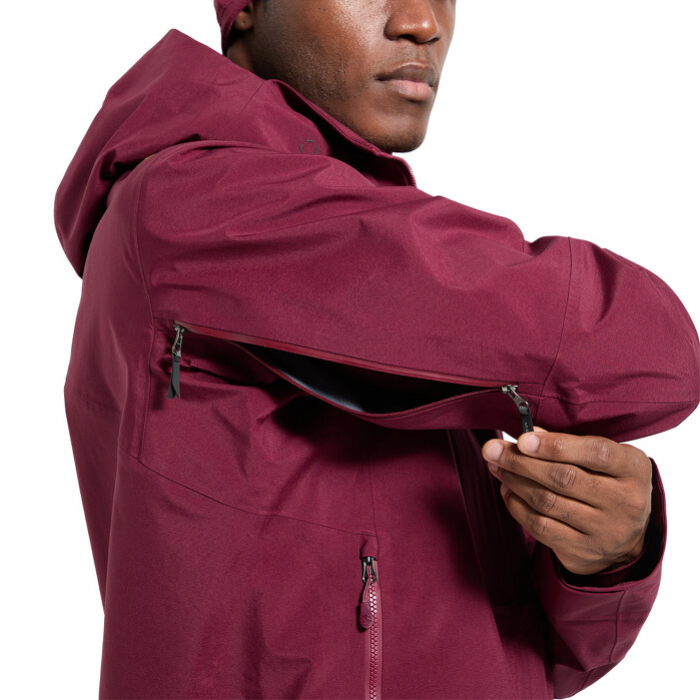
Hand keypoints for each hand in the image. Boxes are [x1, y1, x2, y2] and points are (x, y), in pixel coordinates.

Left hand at [482, 428, 652, 575]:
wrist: (625, 537)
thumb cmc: (607, 483)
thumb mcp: (601, 459)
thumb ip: (569, 444)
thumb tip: (528, 435)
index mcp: (634, 469)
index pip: (595, 453)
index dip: (555, 445)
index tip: (522, 439)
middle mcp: (626, 502)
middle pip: (564, 478)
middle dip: (522, 461)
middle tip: (493, 450)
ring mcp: (606, 531)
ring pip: (548, 502)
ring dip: (515, 481)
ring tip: (497, 467)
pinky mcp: (584, 552)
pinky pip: (541, 526)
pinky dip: (517, 506)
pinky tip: (507, 490)